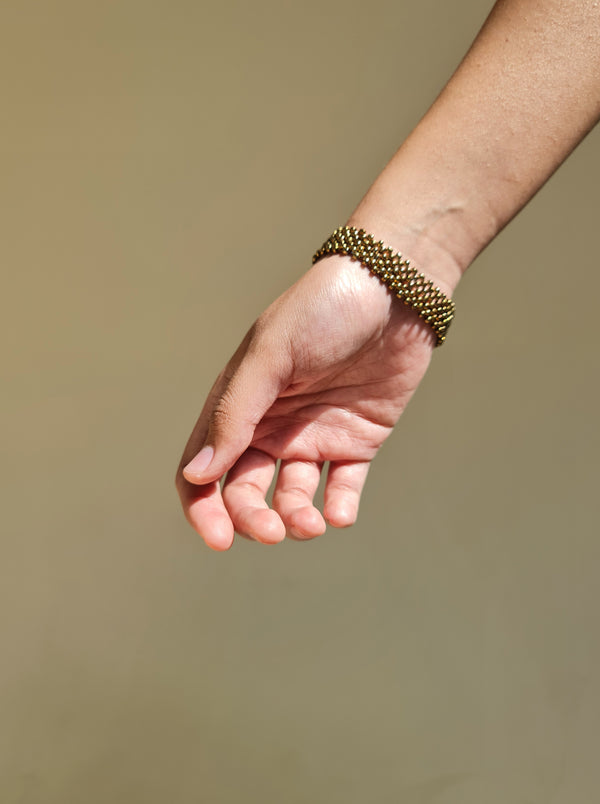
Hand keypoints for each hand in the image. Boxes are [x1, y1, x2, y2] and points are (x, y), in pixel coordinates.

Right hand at [175, 254, 435, 549]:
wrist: (393, 289)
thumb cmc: (323, 309)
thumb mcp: (270, 355)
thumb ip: (235, 413)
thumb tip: (198, 473)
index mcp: (238, 404)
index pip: (204, 469)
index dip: (203, 507)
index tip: (218, 538)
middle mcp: (271, 426)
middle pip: (246, 491)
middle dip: (253, 519)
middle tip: (275, 531)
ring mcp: (314, 435)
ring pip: (294, 497)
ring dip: (298, 518)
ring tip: (312, 523)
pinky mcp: (357, 441)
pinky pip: (343, 488)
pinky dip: (339, 509)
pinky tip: (340, 514)